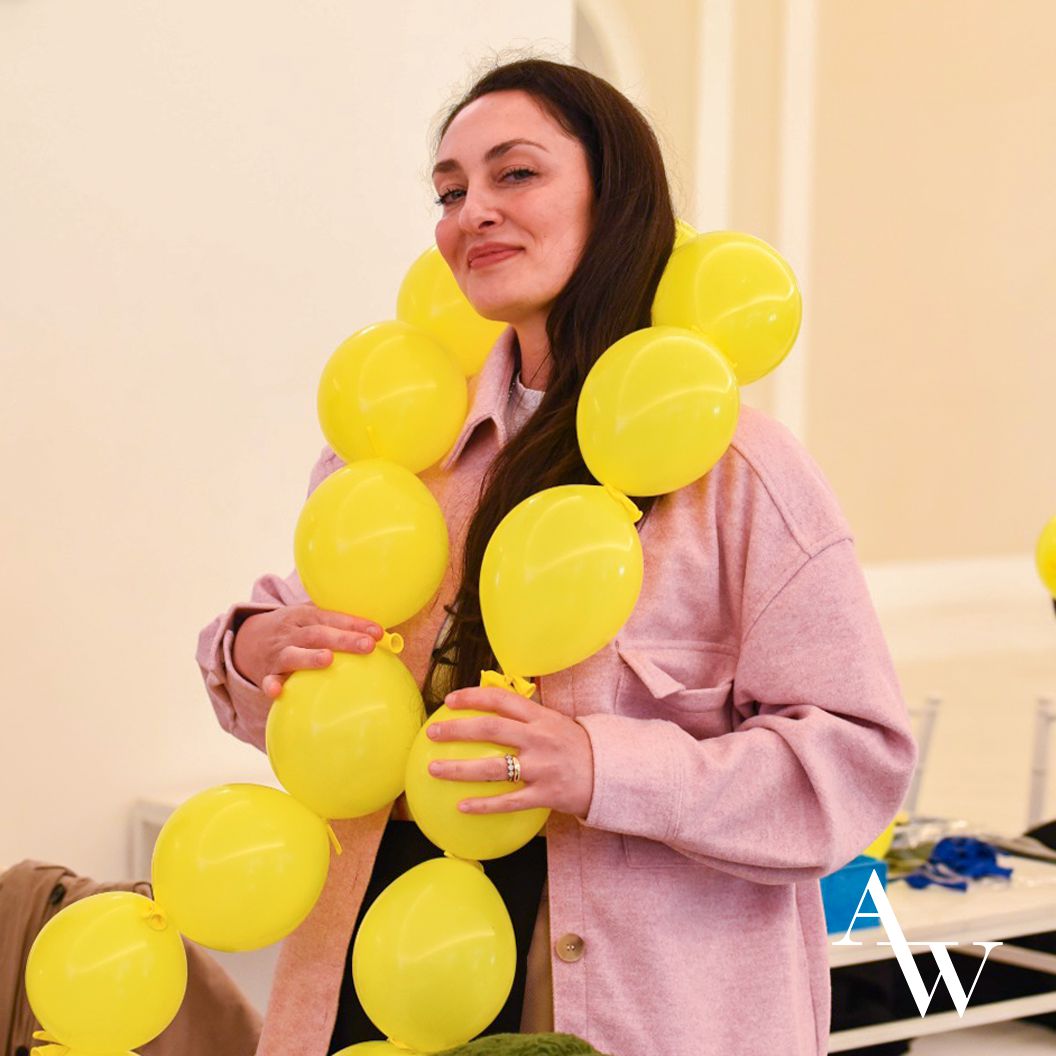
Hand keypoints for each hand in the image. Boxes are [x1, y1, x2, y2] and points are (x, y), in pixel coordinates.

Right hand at [232, 603, 382, 698]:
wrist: (246, 638)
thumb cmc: (294, 631)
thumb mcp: (311, 620)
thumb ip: (339, 626)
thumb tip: (383, 637)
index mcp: (306, 616)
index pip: (333, 617)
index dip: (356, 623)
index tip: (378, 632)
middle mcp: (292, 632)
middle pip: (318, 633)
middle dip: (343, 639)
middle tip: (367, 646)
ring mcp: (278, 652)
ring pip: (294, 654)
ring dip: (310, 657)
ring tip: (328, 660)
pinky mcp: (267, 672)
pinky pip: (268, 679)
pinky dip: (272, 685)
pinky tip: (277, 691)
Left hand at [426, 685, 594, 818]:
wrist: (611, 774)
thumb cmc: (576, 747)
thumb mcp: (556, 722)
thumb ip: (527, 717)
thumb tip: (491, 709)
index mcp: (540, 717)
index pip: (502, 699)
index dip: (473, 697)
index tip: (449, 700)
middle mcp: (539, 738)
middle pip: (491, 729)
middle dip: (457, 730)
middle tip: (432, 732)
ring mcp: (542, 767)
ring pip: (494, 767)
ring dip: (459, 769)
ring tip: (433, 769)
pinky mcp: (545, 794)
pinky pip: (509, 801)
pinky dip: (484, 805)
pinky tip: (461, 806)